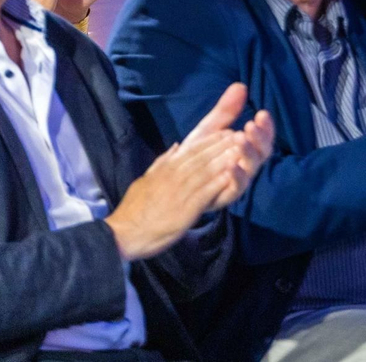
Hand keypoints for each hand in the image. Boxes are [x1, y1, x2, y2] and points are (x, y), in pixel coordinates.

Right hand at [105, 132, 247, 260]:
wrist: (124, 233)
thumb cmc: (135, 208)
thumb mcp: (146, 179)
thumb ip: (162, 162)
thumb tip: (176, 146)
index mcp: (166, 168)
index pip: (193, 149)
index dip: (213, 140)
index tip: (229, 132)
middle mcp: (173, 176)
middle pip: (203, 157)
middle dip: (223, 145)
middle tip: (242, 136)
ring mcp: (179, 192)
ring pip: (206, 172)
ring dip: (225, 160)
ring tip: (242, 151)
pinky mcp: (184, 209)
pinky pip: (204, 193)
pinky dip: (219, 183)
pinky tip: (232, 176)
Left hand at [177, 82, 274, 210]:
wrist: (169, 186)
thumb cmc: (192, 157)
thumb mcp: (208, 131)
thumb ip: (225, 111)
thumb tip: (240, 85)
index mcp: (244, 149)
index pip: (262, 137)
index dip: (266, 127)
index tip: (262, 113)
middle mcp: (245, 165)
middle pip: (262, 152)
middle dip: (260, 138)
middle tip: (252, 125)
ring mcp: (236, 182)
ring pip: (252, 169)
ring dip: (250, 154)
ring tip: (242, 139)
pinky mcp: (224, 196)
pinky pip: (236, 190)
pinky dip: (237, 177)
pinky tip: (232, 165)